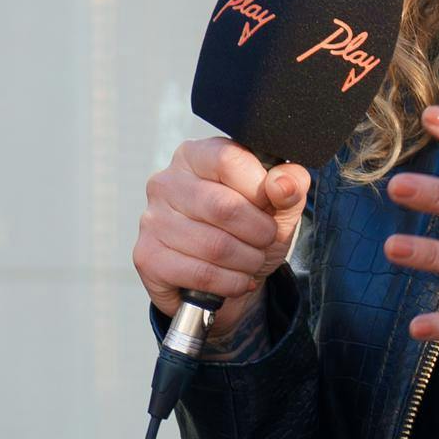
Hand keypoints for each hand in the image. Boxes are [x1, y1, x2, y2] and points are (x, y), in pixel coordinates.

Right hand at [133, 136, 310, 335]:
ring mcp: (152, 220)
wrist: (225, 278)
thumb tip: (282, 185)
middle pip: (223, 206)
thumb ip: (290, 185)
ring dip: (247, 261)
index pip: (229, 160)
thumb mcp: (278, 204)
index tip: (270, 205)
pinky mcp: (147, 257)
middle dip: (259, 232)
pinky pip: (201, 273)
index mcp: (195, 156)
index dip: (259, 189)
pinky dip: (231, 283)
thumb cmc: (247, 230)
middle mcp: (166, 183)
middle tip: (265, 241)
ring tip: (251, 261)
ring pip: (215, 246)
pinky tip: (236, 280)